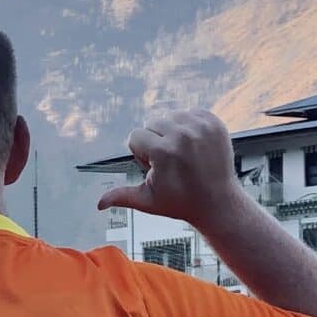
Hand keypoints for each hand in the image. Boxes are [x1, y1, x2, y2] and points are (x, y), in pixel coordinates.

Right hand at [96, 110, 240, 229]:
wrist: (218, 202)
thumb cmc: (181, 203)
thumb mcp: (147, 201)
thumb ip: (121, 196)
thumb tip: (98, 204)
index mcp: (163, 151)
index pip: (136, 136)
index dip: (142, 154)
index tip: (157, 168)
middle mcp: (182, 134)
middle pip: (152, 123)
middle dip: (156, 141)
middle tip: (171, 163)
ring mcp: (201, 126)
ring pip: (171, 115)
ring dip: (172, 131)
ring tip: (183, 153)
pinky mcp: (214, 122)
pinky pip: (190, 112)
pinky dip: (189, 126)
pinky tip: (194, 145)